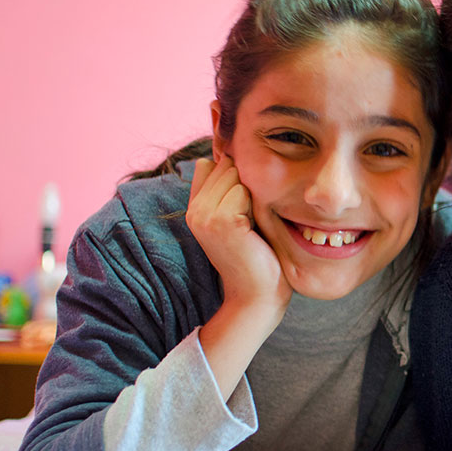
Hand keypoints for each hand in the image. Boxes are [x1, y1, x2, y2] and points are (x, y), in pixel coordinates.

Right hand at [186, 156, 291, 312]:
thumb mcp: (237, 217)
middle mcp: (194, 211)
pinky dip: (257, 206)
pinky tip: (256, 230)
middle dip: (248, 184)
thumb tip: (217, 155)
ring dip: (254, 195)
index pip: (213, 164)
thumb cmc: (256, 255)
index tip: (246, 209)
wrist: (257, 295)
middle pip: (227, 166)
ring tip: (255, 225)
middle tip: (253, 221)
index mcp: (195, 208)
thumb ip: (224, 189)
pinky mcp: (221, 221)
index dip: (237, 178)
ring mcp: (205, 216)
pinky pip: (245, 191)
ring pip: (236, 175)